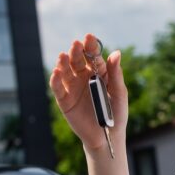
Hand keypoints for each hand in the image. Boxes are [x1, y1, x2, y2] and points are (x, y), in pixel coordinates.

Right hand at [49, 33, 128, 151]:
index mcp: (99, 72)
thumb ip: (116, 74)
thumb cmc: (116, 114)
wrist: (106, 136)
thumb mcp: (119, 93)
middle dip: (76, 52)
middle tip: (75, 45)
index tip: (89, 37)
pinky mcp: (64, 100)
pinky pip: (58, 88)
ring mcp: (73, 88)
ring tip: (63, 57)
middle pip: (77, 61)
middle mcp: (84, 77)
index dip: (91, 46)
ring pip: (65, 71)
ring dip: (63, 63)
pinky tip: (56, 73)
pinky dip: (55, 80)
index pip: (93, 56)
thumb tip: (116, 53)